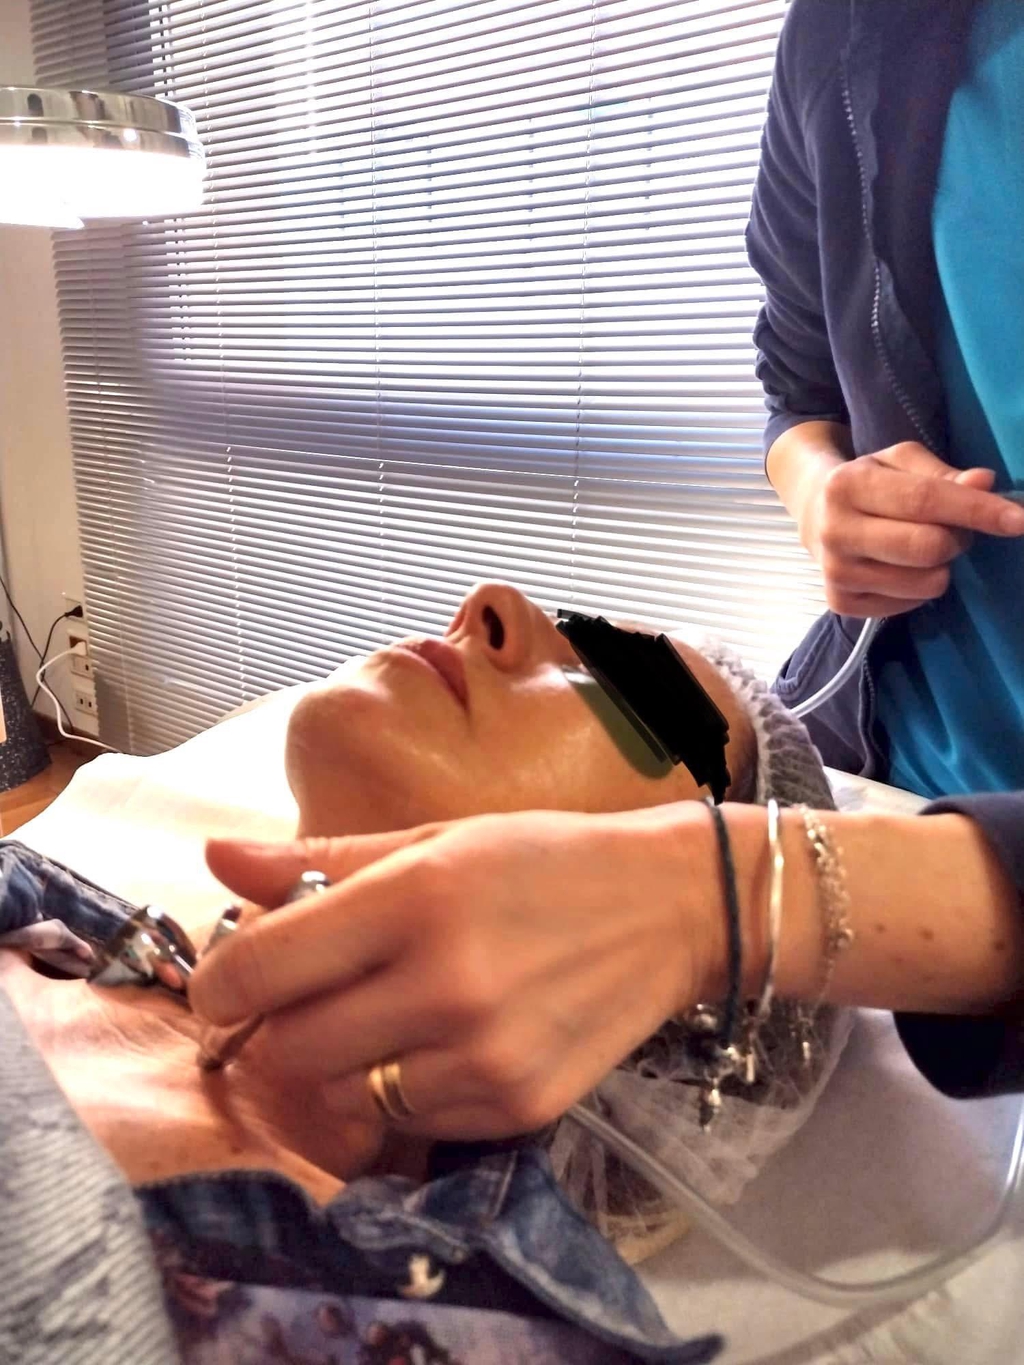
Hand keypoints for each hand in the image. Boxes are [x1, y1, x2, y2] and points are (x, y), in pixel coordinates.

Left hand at [189, 806, 719, 1140]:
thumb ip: (320, 857)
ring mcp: (484, 1057)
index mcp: (414, 898)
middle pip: (287, 1050)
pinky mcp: (518, 1108)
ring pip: (342, 1099)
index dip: (219, 983)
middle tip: (309, 999)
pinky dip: (406, 1092)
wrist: (667, 909)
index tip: (227, 982)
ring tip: (385, 1019)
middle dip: (277, 1028)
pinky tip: (444, 1044)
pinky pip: (411, 1123)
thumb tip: (215, 855)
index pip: (260, 968)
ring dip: (343, 1065)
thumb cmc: (540, 859)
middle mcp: (444, 984)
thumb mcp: (433, 840)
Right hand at [796, 441, 1023, 616]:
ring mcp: (835, 573)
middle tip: (953, 529)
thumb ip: (944, 474)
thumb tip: (983, 483)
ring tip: (923, 548)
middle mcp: (835, 532)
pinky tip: (902, 568)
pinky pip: (910, 604)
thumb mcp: (902, 463)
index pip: (925, 500)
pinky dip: (919, 588)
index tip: (1018, 519)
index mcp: (848, 485)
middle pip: (928, 547)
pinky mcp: (841, 603)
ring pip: (925, 583)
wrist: (814, 513)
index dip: (977, 511)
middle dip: (958, 539)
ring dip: (941, 567)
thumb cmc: (869, 482)